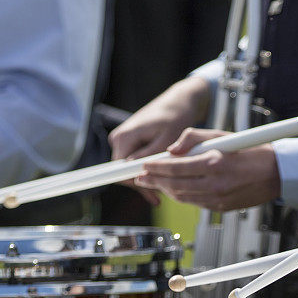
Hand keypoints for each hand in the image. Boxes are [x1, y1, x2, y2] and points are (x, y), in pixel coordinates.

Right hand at [108, 76, 209, 204]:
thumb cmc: (175, 117)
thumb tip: (138, 172)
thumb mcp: (167, 138)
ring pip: (129, 169)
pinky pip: (134, 163)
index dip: (135, 184)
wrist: (178, 101)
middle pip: (123, 172)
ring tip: (163, 192)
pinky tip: (159, 184)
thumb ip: (151, 156)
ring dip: (145, 179)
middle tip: (161, 196)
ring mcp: (123, 140)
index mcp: (125, 137)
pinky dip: (146, 172)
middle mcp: (119, 138)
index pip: (120, 171)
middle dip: (142, 184)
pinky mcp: (130, 143)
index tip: (152, 194)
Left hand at [136, 128, 280, 210]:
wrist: (276, 173)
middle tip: (141, 176)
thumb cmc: (251, 151)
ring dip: (165, 190)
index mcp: (215, 163)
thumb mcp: (221, 135)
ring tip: (153, 182)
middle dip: (155, 181)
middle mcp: (215, 184)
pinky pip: (194, 202)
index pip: (176, 167)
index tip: (144, 165)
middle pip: (175, 185)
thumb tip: (172, 149)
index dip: (156, 167)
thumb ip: (193, 139)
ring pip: (182, 197)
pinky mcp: (220, 208)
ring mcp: (218, 199)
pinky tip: (173, 189)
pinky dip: (181, 196)